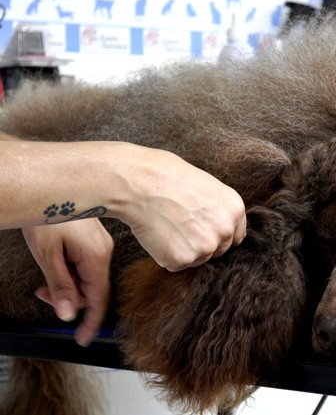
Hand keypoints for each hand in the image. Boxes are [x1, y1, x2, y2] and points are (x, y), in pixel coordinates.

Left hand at [22, 219, 113, 346]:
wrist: (51, 184)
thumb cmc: (48, 214)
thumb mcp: (48, 255)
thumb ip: (61, 286)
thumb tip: (69, 313)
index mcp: (97, 256)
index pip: (98, 299)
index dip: (91, 322)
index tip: (82, 339)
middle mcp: (104, 251)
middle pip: (92, 289)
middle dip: (70, 298)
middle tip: (43, 295)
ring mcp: (101, 244)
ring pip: (88, 277)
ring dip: (68, 284)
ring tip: (45, 279)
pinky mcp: (95, 239)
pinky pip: (87, 264)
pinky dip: (71, 272)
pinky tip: (56, 265)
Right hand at [121, 149, 246, 271]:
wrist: (141, 182)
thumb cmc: (169, 178)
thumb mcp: (208, 187)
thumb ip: (220, 210)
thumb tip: (222, 227)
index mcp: (235, 209)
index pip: (235, 236)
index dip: (217, 234)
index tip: (202, 229)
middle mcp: (226, 230)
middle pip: (218, 250)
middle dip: (201, 243)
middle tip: (180, 225)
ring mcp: (205, 247)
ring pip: (197, 259)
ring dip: (184, 249)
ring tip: (168, 225)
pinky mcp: (183, 259)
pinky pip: (176, 264)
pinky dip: (165, 255)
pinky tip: (158, 234)